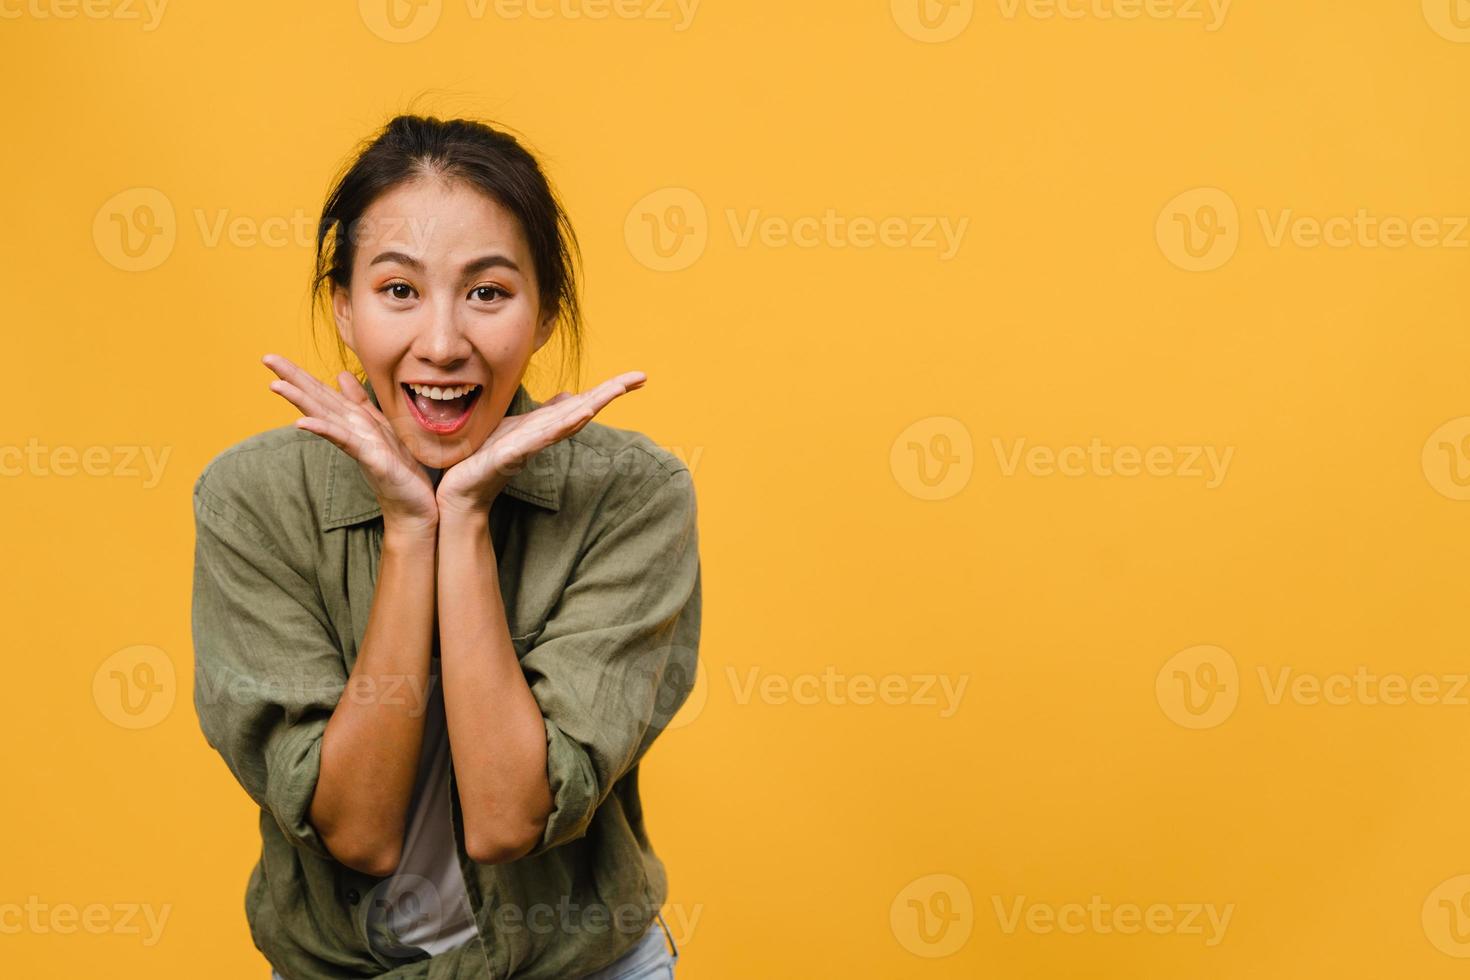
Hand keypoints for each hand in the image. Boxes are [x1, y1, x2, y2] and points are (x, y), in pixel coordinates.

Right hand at [262, 354, 439, 534]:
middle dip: (292, 379)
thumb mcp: (382, 426)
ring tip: (275, 385)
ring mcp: (358, 446)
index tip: (273, 357)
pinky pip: (346, 442)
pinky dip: (325, 431)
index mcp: (354, 420)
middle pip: (318, 400)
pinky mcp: (372, 460)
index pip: (322, 393)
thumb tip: (340, 375)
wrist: (416, 504)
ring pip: (325, 418)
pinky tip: (302, 423)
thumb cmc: (400, 467)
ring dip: (301, 401)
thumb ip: (360, 402)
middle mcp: (351, 431)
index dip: (300, 374)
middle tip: (265, 358)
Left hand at [435, 371, 647, 519]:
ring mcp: (528, 446)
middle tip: (640, 377)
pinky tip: (576, 416)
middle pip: (583, 410)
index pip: (582, 403)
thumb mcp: (514, 426)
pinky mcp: (509, 457)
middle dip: (610, 393)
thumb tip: (569, 395)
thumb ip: (543, 413)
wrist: (459, 492)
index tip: (638, 377)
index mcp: (544, 426)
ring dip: (590, 407)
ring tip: (613, 391)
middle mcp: (542, 436)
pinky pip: (536, 441)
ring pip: (565, 423)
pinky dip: (556, 429)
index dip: (609, 389)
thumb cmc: (483, 458)